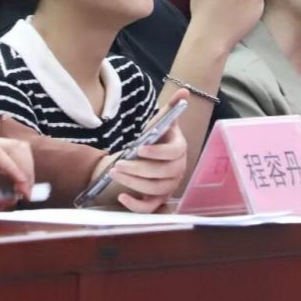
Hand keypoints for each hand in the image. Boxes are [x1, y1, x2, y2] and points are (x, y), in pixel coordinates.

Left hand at [101, 94, 188, 212]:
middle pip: (161, 174)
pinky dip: (136, 205)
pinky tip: (122, 196)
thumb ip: (171, 108)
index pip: (173, 153)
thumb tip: (184, 91)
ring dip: (133, 182)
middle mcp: (177, 170)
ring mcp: (169, 186)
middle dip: (138, 169)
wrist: (148, 156)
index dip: (157, 152)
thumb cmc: (156, 139)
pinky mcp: (158, 200)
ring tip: (115, 172)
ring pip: (154, 189)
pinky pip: (150, 208)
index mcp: (179, 150)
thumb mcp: (161, 123)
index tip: (139, 148)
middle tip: (118, 163)